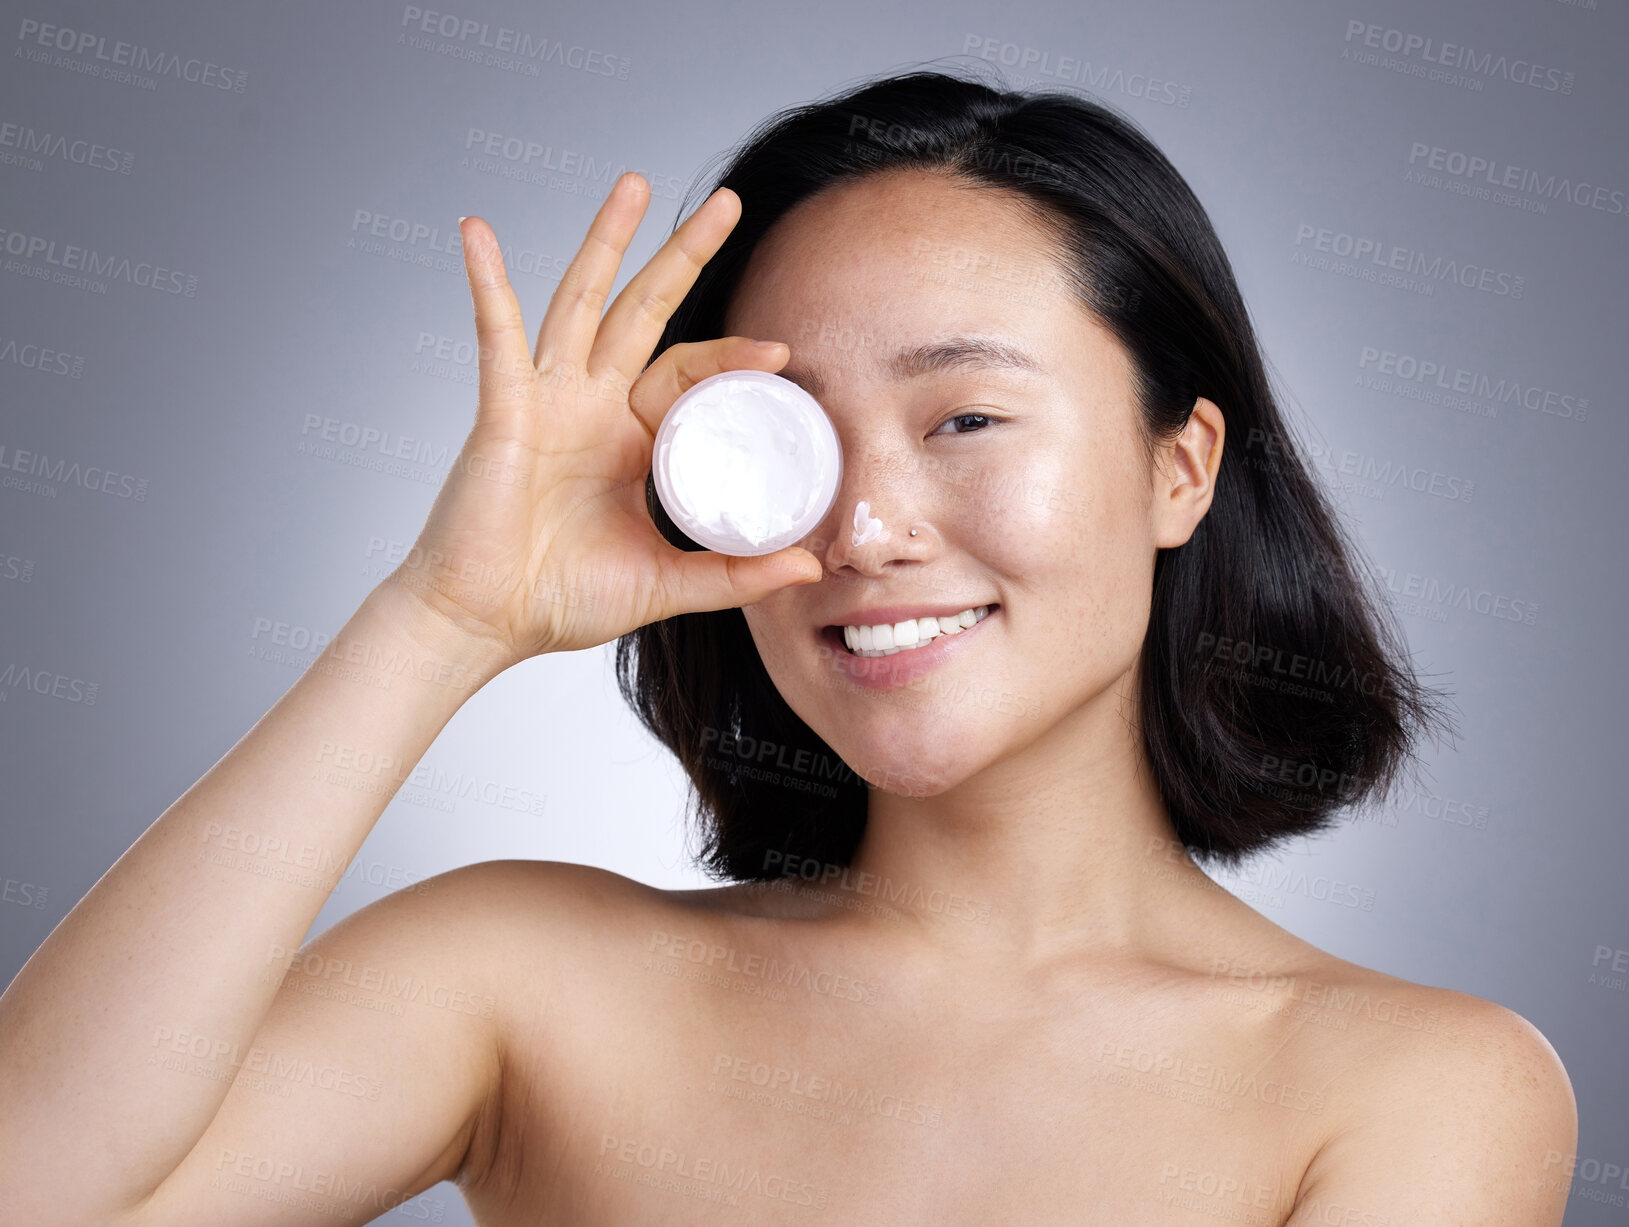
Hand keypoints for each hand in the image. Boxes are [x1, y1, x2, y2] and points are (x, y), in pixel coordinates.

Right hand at [383, 173, 823, 665]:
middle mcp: (591, 407)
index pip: (691, 374)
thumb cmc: (561, 598)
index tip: (783, 351)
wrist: (487, 623)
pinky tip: (477, 232)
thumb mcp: (668, 583)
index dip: (733, 355)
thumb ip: (735, 574)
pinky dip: (486, 283)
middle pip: (645, 312)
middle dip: (684, 255)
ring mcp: (545, 401)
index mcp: (630, 439)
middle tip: (730, 203)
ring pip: (582, 302)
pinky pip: (495, 335)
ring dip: (605, 241)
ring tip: (635, 183)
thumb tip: (810, 571)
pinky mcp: (502, 410)